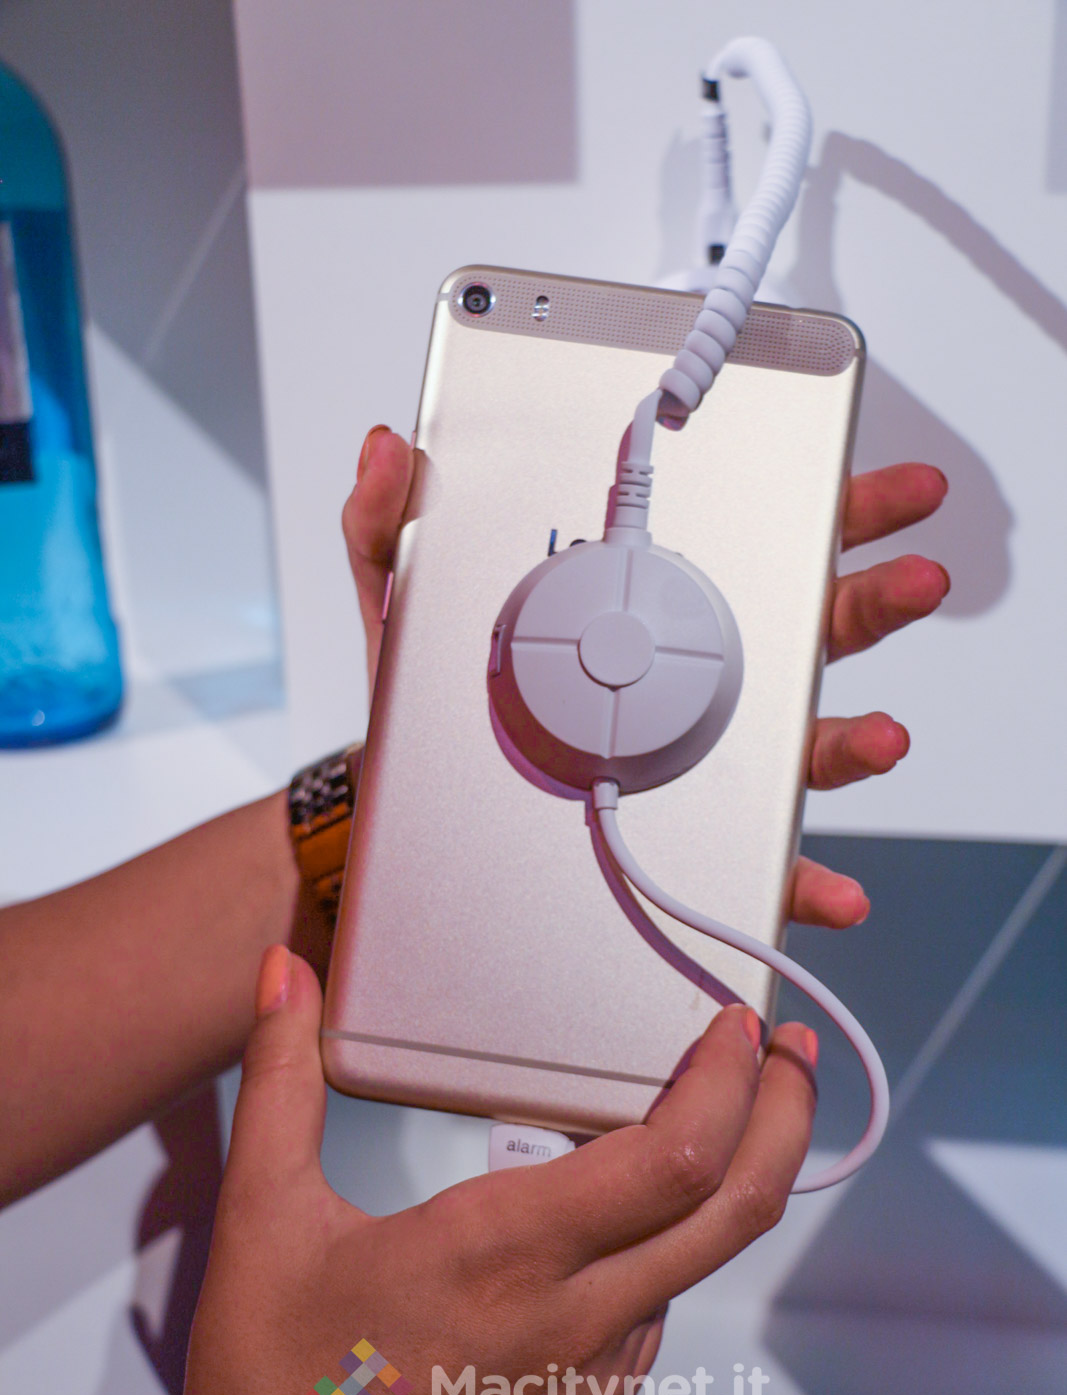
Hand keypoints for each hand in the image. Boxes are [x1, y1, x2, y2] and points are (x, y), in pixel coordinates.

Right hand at [113, 949, 816, 1394]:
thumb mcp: (264, 1216)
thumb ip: (280, 1078)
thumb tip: (284, 972)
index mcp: (505, 1255)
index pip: (675, 1158)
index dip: (729, 1081)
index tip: (738, 1028)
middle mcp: (573, 1323)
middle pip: (736, 1210)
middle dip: (785, 1116)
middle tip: (793, 1057)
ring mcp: (593, 1387)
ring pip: (691, 1267)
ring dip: (714, 1188)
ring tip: (688, 1125)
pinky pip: (648, 1325)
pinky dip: (655, 1260)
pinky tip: (605, 1238)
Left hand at [342, 433, 949, 931]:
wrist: (412, 810)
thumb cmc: (433, 701)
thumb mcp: (406, 602)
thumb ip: (391, 521)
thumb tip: (391, 445)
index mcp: (649, 605)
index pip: (755, 545)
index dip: (825, 509)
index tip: (873, 484)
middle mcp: (694, 682)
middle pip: (807, 634)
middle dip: (874, 600)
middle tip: (918, 576)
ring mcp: (700, 763)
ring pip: (799, 747)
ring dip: (853, 741)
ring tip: (878, 736)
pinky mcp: (685, 839)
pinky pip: (752, 863)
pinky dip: (797, 879)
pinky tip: (828, 888)